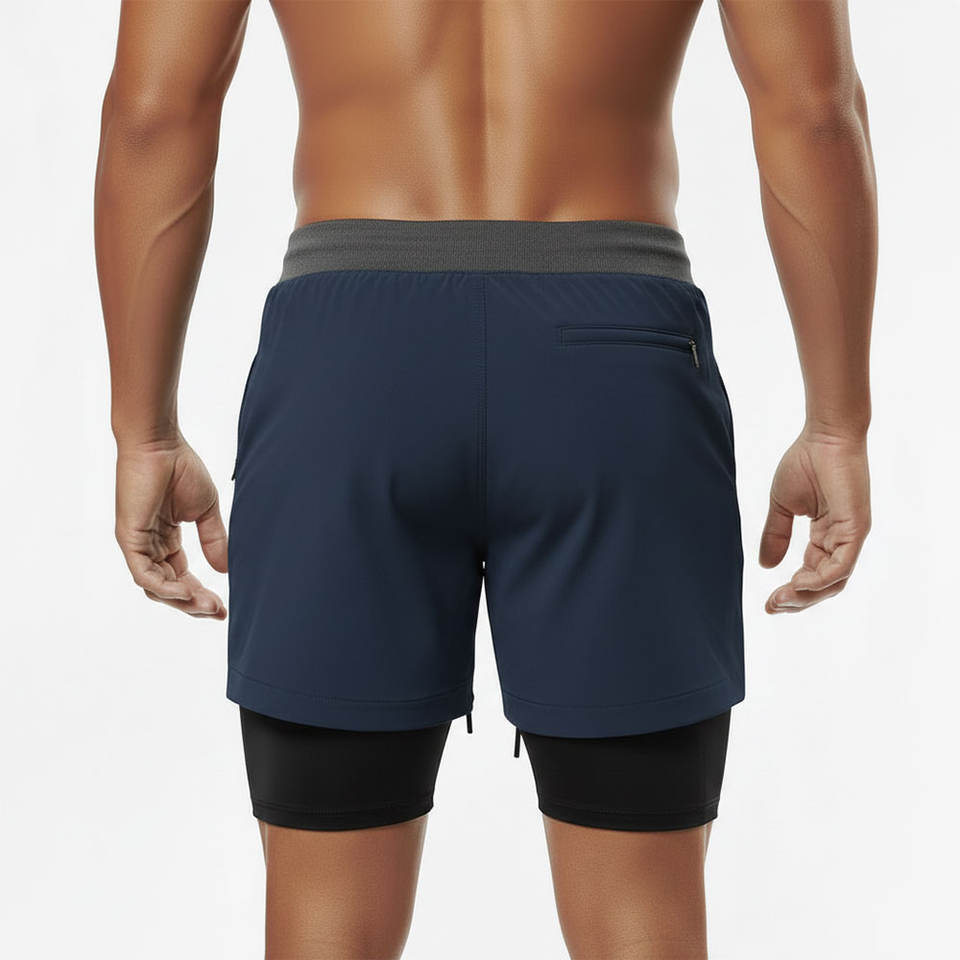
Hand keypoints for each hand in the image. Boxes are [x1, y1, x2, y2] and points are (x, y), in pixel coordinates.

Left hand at [115, 437, 227, 617]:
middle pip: (169, 588)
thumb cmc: (181, 468)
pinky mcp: (130, 540)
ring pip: (156, 588)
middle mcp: (149, 546)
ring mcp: (137, 545)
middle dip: (193, 604)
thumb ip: (214, 540)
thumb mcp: (205, 511)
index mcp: (165, 540)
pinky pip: (145, 575)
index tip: (223, 607)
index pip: (181, 577)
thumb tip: (225, 570)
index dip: (201, 594)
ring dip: (182, 600)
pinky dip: (166, 588)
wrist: (160, 445)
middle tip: (217, 612)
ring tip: (208, 605)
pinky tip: (188, 592)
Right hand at [759, 429, 870, 613]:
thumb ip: (775, 534)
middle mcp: (842, 540)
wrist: (824, 436)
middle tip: (772, 607)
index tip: (767, 603)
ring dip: (807, 595)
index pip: (812, 574)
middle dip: (798, 601)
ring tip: (782, 598)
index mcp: (826, 535)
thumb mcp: (782, 505)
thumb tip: (765, 566)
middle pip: (825, 585)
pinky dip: (820, 579)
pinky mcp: (856, 528)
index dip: (790, 592)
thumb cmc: (805, 462)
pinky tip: (798, 582)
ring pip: (834, 581)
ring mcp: (851, 536)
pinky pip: (841, 565)